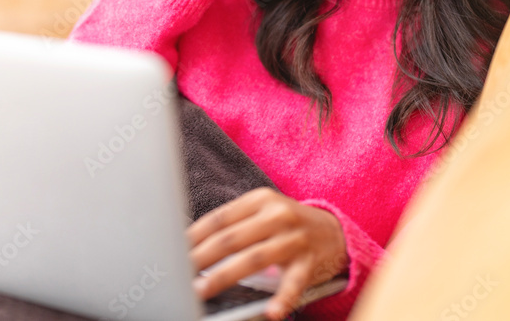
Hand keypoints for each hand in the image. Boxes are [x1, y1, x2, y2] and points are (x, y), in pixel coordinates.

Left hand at [186, 187, 349, 320]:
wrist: (334, 231)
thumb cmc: (287, 222)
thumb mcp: (262, 211)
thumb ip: (234, 223)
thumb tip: (191, 242)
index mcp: (261, 200)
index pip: (220, 217)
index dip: (195, 234)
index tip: (175, 249)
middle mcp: (278, 215)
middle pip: (232, 238)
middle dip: (202, 256)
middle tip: (180, 271)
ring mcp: (294, 239)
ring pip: (254, 259)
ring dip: (224, 276)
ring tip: (202, 289)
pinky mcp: (309, 263)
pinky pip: (293, 283)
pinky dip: (282, 299)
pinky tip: (271, 311)